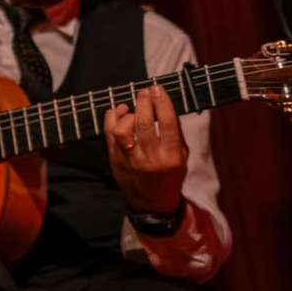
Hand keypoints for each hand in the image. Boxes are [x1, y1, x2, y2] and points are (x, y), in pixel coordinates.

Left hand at [104, 84, 187, 216]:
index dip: (162, 103)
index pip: (168, 124)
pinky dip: (113, 117)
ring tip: (133, 106)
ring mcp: (130, 159)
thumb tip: (166, 106)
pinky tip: (120, 111)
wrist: (152, 201)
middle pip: (145, 124)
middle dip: (144, 102)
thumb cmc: (170, 175)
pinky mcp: (114, 158)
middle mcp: (150, 158)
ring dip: (128, 113)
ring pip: (123, 129)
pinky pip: (109, 133)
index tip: (158, 89)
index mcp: (171, 157)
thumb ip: (176, 134)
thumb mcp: (182, 157)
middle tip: (145, 91)